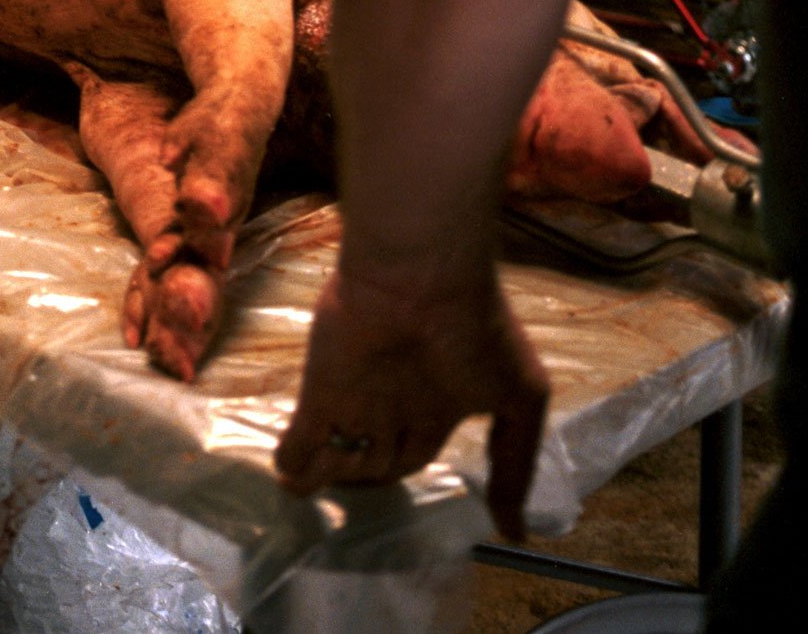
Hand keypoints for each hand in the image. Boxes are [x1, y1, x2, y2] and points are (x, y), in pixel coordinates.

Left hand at [275, 263, 548, 537]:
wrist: (423, 275)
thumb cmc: (476, 331)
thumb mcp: (521, 395)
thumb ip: (515, 462)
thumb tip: (516, 531)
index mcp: (437, 403)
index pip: (415, 451)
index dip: (400, 469)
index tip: (389, 489)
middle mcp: (394, 403)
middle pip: (374, 456)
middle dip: (362, 478)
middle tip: (348, 496)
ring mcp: (356, 398)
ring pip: (337, 454)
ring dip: (324, 476)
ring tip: (305, 493)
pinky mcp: (321, 391)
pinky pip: (302, 438)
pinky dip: (293, 461)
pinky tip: (287, 477)